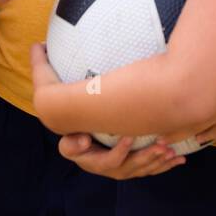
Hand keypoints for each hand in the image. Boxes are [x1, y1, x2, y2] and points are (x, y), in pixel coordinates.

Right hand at [30, 43, 185, 179]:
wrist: (96, 122)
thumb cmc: (74, 104)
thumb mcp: (54, 85)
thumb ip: (42, 66)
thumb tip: (36, 44)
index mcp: (76, 141)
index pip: (71, 149)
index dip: (77, 147)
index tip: (86, 136)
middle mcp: (94, 158)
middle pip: (105, 165)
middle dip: (118, 155)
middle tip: (131, 138)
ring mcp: (114, 166)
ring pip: (129, 170)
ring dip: (146, 161)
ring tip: (163, 148)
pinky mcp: (132, 166)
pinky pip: (146, 171)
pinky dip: (161, 165)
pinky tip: (178, 158)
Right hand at [56, 133, 184, 179]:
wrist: (81, 148)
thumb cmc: (75, 141)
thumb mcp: (67, 143)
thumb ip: (71, 144)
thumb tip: (84, 142)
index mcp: (98, 164)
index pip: (112, 161)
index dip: (121, 150)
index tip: (130, 136)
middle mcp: (114, 171)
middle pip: (133, 167)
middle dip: (149, 157)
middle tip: (162, 146)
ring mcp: (126, 171)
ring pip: (145, 169)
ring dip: (160, 162)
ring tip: (172, 152)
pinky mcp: (136, 168)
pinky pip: (152, 169)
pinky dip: (167, 164)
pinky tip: (180, 159)